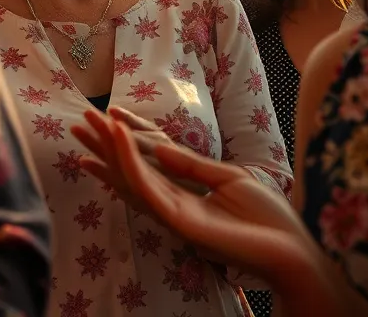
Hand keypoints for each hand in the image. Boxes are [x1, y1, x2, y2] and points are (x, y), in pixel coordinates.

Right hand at [76, 111, 320, 287]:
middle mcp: (173, 204)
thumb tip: (162, 146)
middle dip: (103, 148)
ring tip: (89, 123)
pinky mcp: (178, 220)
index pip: (147, 164)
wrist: (290, 249)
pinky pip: (147, 187)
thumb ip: (193, 165)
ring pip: (131, 178)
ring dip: (109, 148)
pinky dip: (131, 160)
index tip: (107, 118)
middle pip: (129, 173)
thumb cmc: (266, 216)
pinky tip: (119, 137)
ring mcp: (173, 213)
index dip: (127, 142)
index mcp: (185, 194)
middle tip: (77, 124)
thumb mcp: (228, 178)